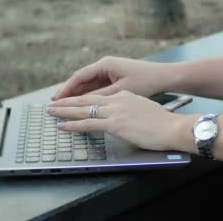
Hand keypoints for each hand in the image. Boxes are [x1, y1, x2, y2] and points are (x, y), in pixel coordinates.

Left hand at [47, 90, 189, 150]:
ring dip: (64, 111)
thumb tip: (125, 117)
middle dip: (67, 102)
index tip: (71, 101)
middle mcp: (117, 100)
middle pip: (86, 99)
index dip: (82, 99)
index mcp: (124, 96)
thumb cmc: (163, 122)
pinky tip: (62, 126)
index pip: (98, 96)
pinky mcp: (114, 124)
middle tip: (53, 103)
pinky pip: (88, 124)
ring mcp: (115, 111)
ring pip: (83, 109)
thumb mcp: (144, 110)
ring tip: (51, 112)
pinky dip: (73, 125)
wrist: (172, 127)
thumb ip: (131, 111)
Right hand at [52, 56, 174, 99]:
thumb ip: (100, 97)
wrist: (165, 77)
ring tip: (64, 106)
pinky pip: (97, 88)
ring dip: (77, 96)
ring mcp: (110, 73)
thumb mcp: (121, 90)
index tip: (56, 100)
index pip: (79, 77)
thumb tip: (82, 104)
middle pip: (81, 81)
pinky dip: (89, 97)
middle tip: (54, 104)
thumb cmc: (146, 81)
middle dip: (69, 93)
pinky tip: (82, 106)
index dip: (66, 89)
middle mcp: (106, 66)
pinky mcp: (116, 79)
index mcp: (105, 64)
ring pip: (89, 85)